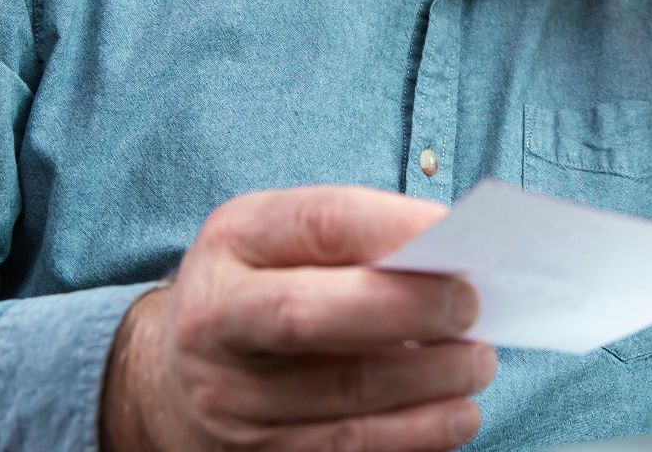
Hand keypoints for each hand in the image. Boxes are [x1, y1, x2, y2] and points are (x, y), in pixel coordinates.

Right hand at [101, 186, 493, 451]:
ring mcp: (231, 398)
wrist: (172, 378)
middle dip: (405, 309)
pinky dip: (416, 434)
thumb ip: (354, 236)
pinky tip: (456, 414)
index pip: (317, 223)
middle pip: (309, 315)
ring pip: (341, 396)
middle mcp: (216, 321)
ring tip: (478, 362)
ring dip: (429, 381)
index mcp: (232, 242)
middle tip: (471, 306)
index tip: (454, 232)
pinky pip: (349, 450)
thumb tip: (452, 249)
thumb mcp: (282, 239)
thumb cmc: (260, 288)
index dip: (393, 226)